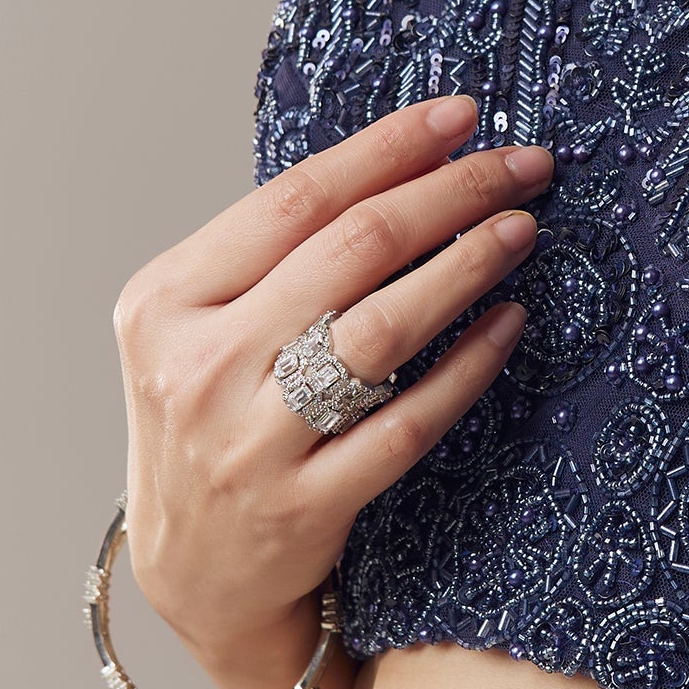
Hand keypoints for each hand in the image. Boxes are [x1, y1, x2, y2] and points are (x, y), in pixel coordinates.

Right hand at [113, 95, 546, 688]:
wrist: (195, 572)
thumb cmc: (213, 422)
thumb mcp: (199, 330)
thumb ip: (270, 259)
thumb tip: (400, 166)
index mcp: (165, 301)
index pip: (293, 199)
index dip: (387, 149)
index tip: (461, 117)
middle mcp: (197, 367)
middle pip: (350, 250)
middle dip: (449, 194)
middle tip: (522, 165)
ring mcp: (250, 442)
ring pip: (380, 330)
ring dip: (465, 267)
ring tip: (522, 230)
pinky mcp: (304, 505)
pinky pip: (407, 422)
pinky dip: (466, 368)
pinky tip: (509, 326)